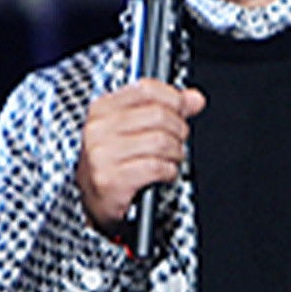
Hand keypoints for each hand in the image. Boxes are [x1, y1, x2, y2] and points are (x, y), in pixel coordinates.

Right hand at [74, 79, 204, 231]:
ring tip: (170, 159)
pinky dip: (169, 171)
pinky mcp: (111, 179)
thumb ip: (165, 109)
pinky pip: (157, 167)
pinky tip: (164, 173)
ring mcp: (102, 155)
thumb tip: (195, 99)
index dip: (173, 99)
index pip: (146, 89)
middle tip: (177, 141)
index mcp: (101, 110)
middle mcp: (98, 129)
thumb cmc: (114, 164)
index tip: (181, 110)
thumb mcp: (134, 130)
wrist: (95, 202)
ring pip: (161, 141)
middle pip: (158, 115)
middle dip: (177, 130)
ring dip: (175, 153)